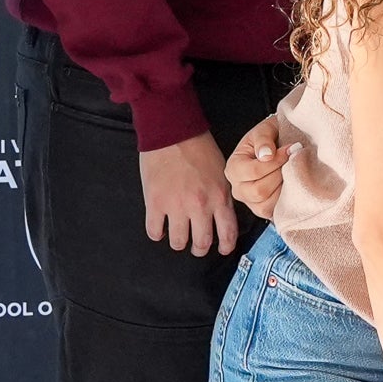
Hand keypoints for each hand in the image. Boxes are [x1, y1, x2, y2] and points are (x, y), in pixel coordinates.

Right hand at [141, 133, 237, 253]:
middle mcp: (200, 206)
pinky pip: (154, 231)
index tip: (222, 249)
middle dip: (199, 248)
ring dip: (178, 242)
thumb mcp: (222, 173)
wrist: (173, 132)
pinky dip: (157, 233)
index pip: (228, 233)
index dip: (225, 247)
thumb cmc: (199, 149)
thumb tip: (222, 216)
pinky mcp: (155, 203)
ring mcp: (176, 206)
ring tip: (177, 236)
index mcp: (220, 197)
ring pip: (178, 242)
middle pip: (202, 243)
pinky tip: (159, 227)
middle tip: (196, 246)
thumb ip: (222, 196)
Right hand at [225, 115, 289, 213]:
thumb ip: (263, 140)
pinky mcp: (263, 210)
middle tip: (292, 161)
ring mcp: (250, 202)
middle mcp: (238, 188)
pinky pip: (275, 212)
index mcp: (233, 168)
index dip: (276, 161)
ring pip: (267, 204)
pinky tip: (292, 184)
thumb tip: (266, 155)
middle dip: (280, 175)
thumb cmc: (270, 137)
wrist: (278, 144)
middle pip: (259, 191)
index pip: (254, 171)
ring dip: (284, 187)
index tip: (291, 149)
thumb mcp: (264, 130)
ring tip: (291, 172)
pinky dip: (286, 199)